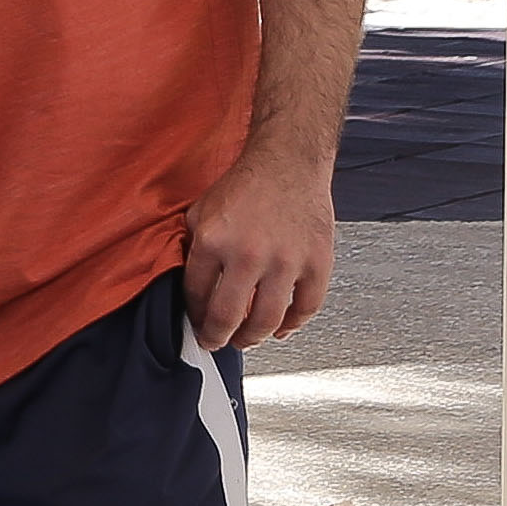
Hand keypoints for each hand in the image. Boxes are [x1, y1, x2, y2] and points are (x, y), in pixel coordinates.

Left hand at [181, 140, 334, 351]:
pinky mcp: (317, 262)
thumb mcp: (200, 213)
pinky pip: (306, 307)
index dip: (193, 316)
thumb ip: (193, 250)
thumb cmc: (245, 186)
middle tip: (214, 343)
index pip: (196, 295)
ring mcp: (286, 261)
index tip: (195, 324)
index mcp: (213, 241)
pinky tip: (280, 329)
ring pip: (266, 319)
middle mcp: (249, 254)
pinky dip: (293, 324)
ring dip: (252, 338)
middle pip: (227, 317)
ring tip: (243, 340)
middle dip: (216, 337)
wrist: (289, 162)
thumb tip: (189, 288)